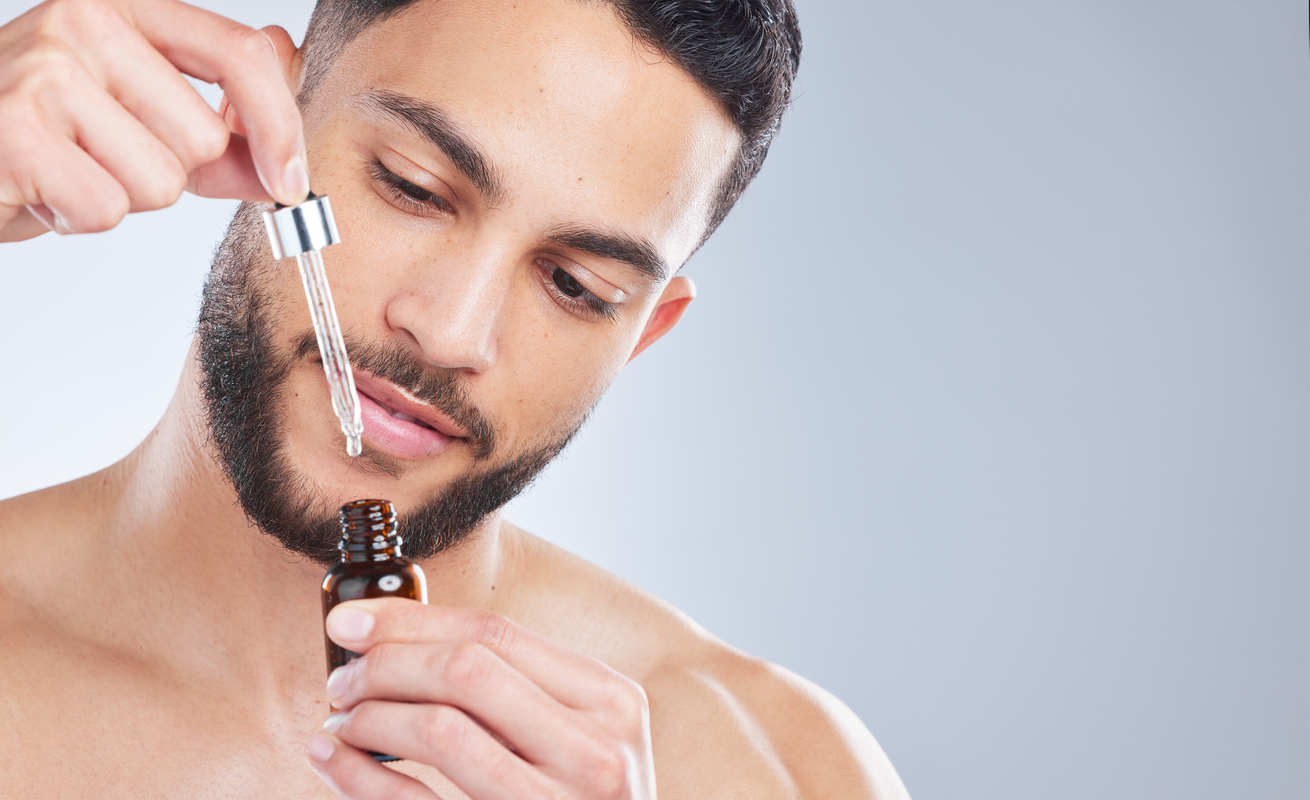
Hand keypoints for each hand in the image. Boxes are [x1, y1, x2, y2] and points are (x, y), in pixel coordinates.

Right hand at [0, 0, 306, 241]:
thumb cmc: (46, 136)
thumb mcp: (140, 116)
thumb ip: (220, 124)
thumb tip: (287, 149)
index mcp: (125, 8)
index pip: (240, 54)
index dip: (281, 125)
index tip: (290, 178)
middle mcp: (84, 22)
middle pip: (204, 138)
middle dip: (168, 173)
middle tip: (103, 156)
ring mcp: (47, 71)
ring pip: (162, 181)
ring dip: (122, 197)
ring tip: (70, 168)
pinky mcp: (19, 129)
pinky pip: (108, 208)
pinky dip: (79, 218)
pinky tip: (42, 188)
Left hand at [309, 598, 657, 799]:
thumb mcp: (576, 736)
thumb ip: (513, 688)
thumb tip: (394, 636)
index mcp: (610, 701)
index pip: (496, 634)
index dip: (412, 620)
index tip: (352, 621)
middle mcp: (593, 751)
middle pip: (465, 669)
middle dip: (386, 664)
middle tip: (344, 679)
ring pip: (439, 728)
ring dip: (371, 716)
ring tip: (345, 721)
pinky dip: (359, 776)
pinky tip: (335, 761)